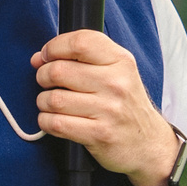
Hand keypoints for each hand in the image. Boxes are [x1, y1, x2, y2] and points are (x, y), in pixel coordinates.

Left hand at [28, 31, 183, 185]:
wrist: (148, 143)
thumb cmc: (124, 105)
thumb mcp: (117, 71)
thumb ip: (83, 58)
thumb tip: (38, 58)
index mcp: (121, 61)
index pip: (79, 42)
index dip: (54, 47)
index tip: (46, 57)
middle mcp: (116, 83)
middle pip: (58, 71)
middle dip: (43, 77)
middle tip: (48, 83)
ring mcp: (109, 110)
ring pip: (53, 99)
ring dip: (44, 102)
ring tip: (53, 104)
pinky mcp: (99, 134)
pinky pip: (55, 123)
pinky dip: (46, 121)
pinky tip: (54, 120)